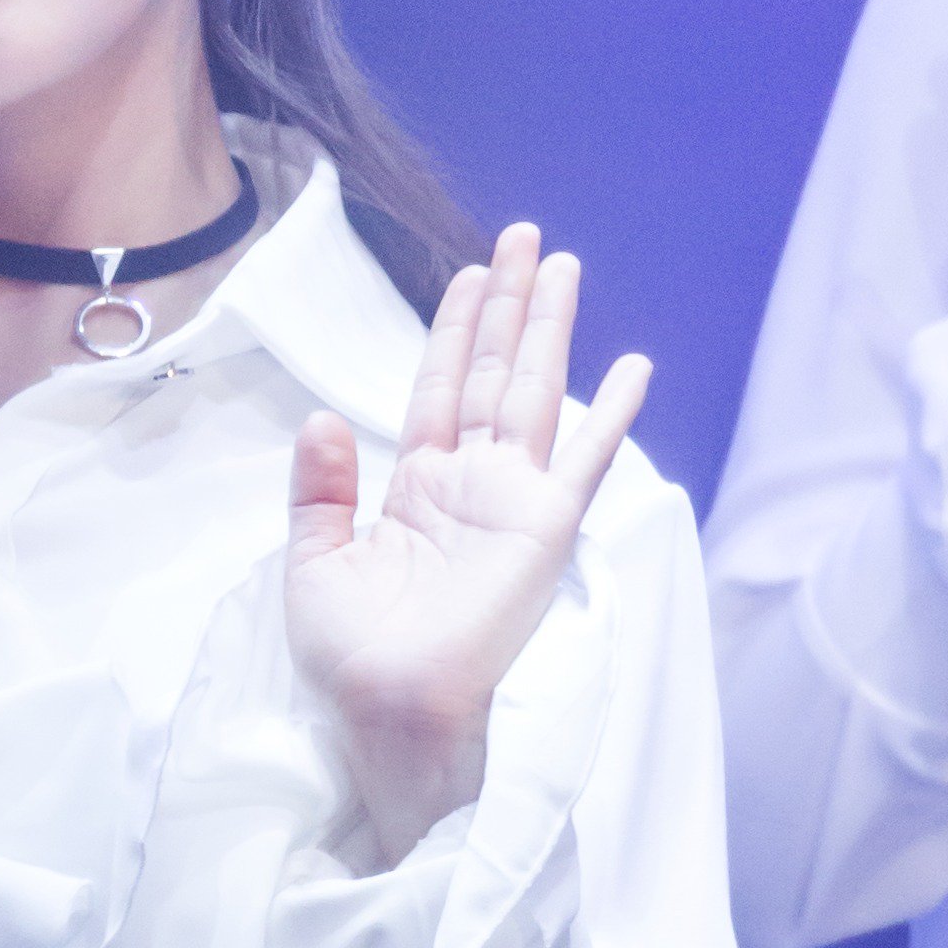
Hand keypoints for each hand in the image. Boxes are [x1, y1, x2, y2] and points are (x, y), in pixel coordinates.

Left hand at [286, 225, 650, 867]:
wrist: (386, 711)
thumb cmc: (351, 656)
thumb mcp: (313, 562)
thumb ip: (320, 488)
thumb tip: (321, 416)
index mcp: (417, 488)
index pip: (441, 388)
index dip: (455, 330)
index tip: (470, 272)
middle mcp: (471, 484)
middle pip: (494, 372)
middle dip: (509, 304)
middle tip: (525, 236)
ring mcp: (512, 502)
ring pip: (534, 392)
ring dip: (549, 329)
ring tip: (565, 264)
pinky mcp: (544, 528)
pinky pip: (583, 460)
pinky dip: (610, 414)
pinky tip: (634, 367)